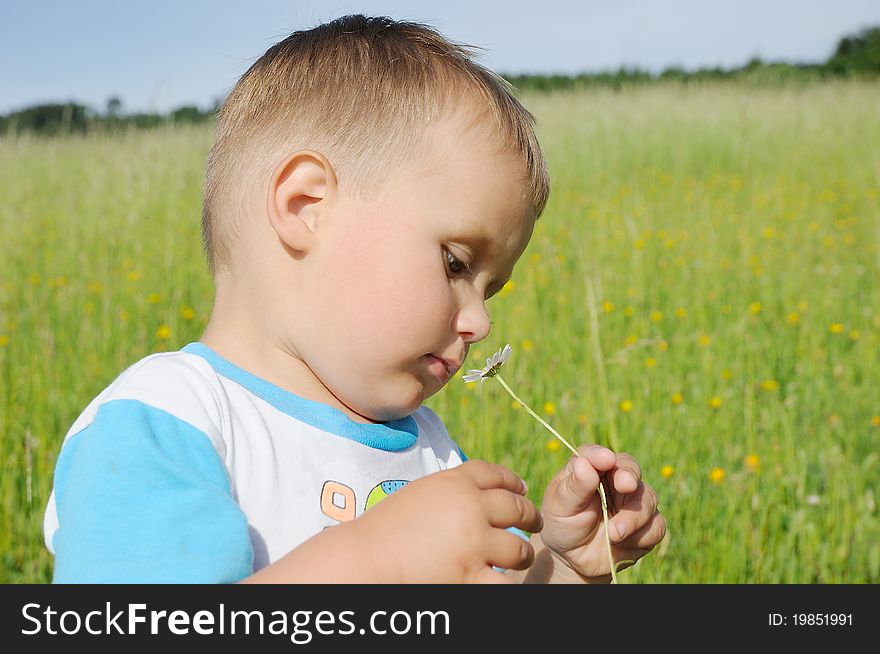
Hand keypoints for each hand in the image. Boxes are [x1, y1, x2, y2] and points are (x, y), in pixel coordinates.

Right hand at [352, 460, 542, 582]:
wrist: (366, 557)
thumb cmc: (386, 528)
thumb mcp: (421, 493)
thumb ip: (451, 489)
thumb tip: (477, 490)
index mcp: (454, 482)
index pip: (494, 474)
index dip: (513, 481)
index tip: (522, 489)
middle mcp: (469, 507)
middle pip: (515, 507)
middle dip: (529, 516)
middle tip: (534, 522)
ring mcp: (473, 542)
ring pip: (519, 548)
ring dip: (521, 553)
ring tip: (520, 557)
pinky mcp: (469, 575)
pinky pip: (504, 583)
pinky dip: (506, 584)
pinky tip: (502, 582)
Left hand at [539, 444, 665, 581]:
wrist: (573, 558)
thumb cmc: (563, 524)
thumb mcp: (560, 506)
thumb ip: (574, 486)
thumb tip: (583, 464)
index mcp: (591, 468)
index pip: (599, 455)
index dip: (602, 455)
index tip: (605, 460)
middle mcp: (615, 480)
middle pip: (631, 469)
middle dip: (629, 476)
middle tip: (626, 485)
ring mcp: (634, 502)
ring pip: (648, 499)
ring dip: (633, 516)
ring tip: (614, 534)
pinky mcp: (647, 525)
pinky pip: (656, 526)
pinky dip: (641, 536)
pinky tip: (621, 544)